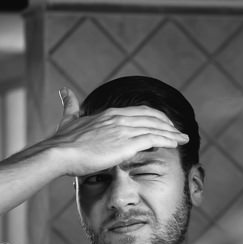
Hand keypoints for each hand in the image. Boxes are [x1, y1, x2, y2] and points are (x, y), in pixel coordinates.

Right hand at [43, 87, 188, 175]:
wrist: (59, 153)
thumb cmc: (62, 141)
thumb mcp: (68, 118)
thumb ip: (70, 104)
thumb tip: (64, 90)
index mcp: (110, 114)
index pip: (140, 111)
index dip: (155, 117)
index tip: (164, 123)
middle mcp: (119, 118)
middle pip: (152, 118)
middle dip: (168, 124)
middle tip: (178, 131)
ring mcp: (124, 130)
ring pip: (156, 128)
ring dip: (172, 133)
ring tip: (183, 139)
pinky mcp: (126, 144)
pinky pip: (153, 139)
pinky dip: (167, 140)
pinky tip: (175, 144)